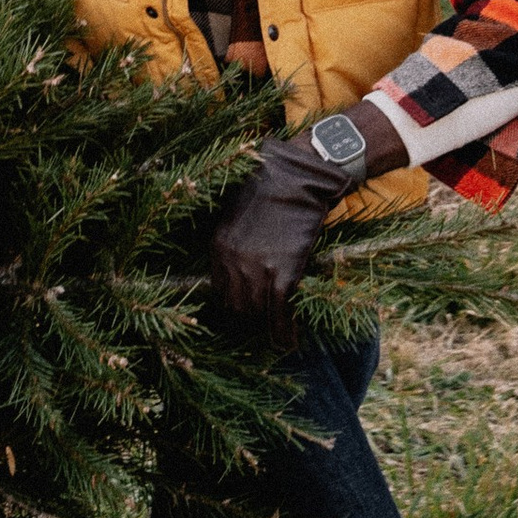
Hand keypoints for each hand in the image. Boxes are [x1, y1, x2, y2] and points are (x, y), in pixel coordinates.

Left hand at [211, 129, 364, 342]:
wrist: (298, 177)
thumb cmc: (271, 190)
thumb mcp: (239, 216)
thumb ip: (236, 245)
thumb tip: (242, 272)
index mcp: (218, 247)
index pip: (220, 291)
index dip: (236, 304)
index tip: (248, 312)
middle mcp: (232, 261)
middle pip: (237, 306)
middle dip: (251, 317)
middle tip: (266, 322)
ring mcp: (256, 269)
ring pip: (258, 313)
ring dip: (268, 325)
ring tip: (279, 332)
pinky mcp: (282, 273)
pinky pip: (280, 314)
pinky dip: (285, 331)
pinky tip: (291, 341)